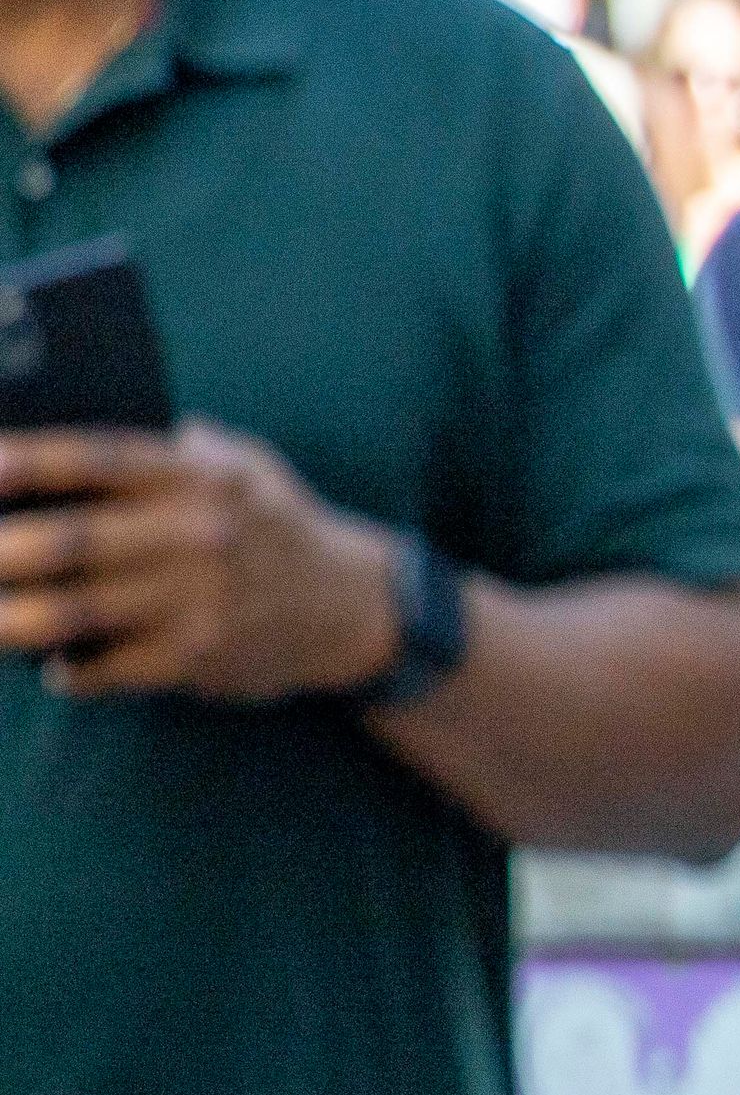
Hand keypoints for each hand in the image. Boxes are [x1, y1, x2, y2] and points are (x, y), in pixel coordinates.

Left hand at [0, 423, 402, 701]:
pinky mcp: (197, 655)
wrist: (351, 608)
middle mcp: (199, 534)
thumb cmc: (277, 528)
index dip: (30, 461)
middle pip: (74, 540)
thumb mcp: (248, 467)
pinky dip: (72, 670)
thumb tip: (102, 424)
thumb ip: (184, 446)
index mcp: (200, 478)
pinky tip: (55, 667)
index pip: (101, 459)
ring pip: (77, 610)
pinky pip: (109, 666)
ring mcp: (198, 598)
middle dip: (2, 551)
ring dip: (12, 619)